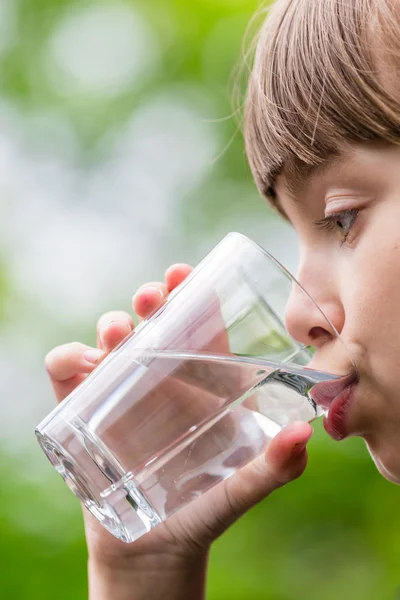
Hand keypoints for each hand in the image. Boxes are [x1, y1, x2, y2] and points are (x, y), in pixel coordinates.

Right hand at [45, 263, 312, 599]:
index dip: (190, 293)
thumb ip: (274, 468)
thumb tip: (305, 435)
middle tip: (152, 297)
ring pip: (110, 339)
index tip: (185, 274)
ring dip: (111, 325)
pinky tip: (83, 365)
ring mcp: (120, 393)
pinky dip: (68, 360)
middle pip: (152, 321)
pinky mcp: (83, 413)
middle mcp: (161, 380)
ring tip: (120, 334)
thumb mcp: (241, 487)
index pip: (197, 325)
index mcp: (201, 383)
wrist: (154, 550)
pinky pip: (66, 374)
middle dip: (150, 299)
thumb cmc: (202, 510)